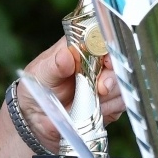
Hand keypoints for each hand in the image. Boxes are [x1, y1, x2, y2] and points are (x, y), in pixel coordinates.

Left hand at [14, 37, 126, 151]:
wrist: (36, 119)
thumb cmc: (35, 88)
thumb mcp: (40, 75)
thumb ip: (54, 66)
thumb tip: (66, 56)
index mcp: (79, 47)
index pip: (102, 39)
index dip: (109, 48)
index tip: (107, 61)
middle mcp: (95, 62)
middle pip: (118, 62)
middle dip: (112, 77)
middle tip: (101, 88)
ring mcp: (104, 82)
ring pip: (122, 84)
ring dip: (110, 96)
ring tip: (91, 103)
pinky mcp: (109, 101)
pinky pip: (120, 103)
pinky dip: (110, 109)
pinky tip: (95, 111)